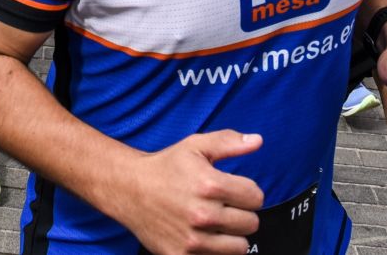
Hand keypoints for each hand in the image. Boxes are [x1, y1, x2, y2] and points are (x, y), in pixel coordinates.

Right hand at [110, 131, 265, 254]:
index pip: (256, 197)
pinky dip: (215, 249)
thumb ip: (229, 142)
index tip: (235, 190)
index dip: (248, 192)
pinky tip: (203, 235)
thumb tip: (257, 141)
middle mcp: (203, 214)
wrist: (129, 189)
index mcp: (210, 185)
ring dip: (231, 235)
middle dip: (241, 213)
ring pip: (240, 246)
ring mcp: (193, 239)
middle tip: (223, 206)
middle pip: (251, 223)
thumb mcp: (195, 146)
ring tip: (216, 222)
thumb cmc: (165, 167)